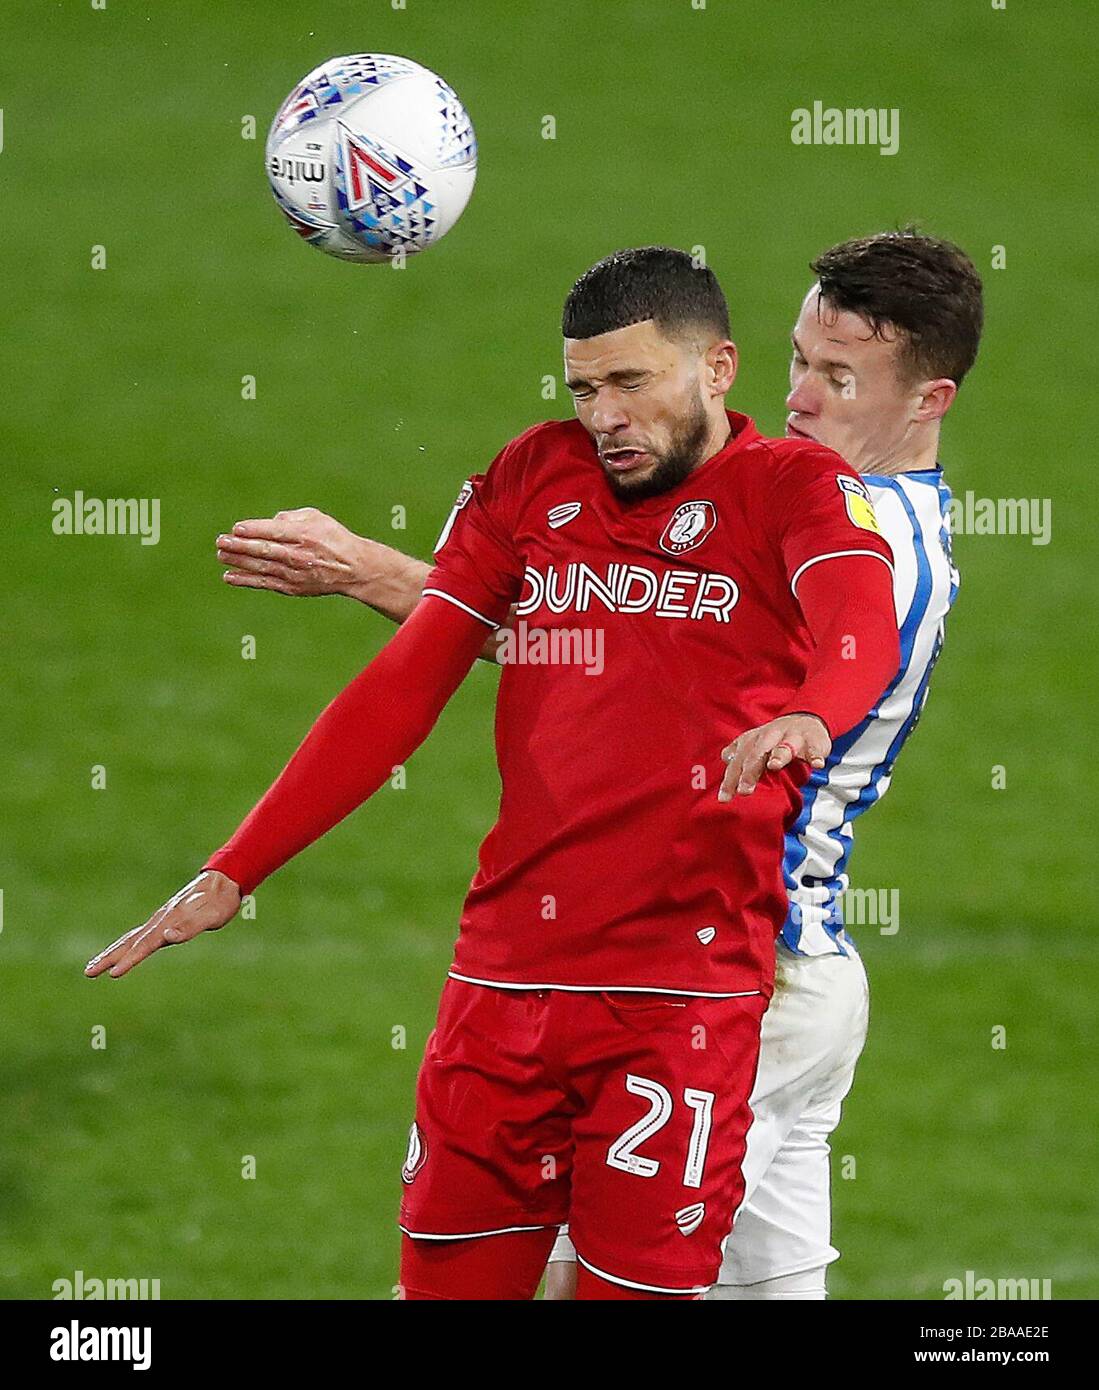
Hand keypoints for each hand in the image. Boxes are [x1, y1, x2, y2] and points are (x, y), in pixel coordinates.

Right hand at [84, 871, 241, 978]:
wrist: (224, 880)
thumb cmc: (220, 901)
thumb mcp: (211, 916)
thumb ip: (190, 927)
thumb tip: (166, 936)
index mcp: (169, 921)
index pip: (145, 945)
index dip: (130, 960)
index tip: (113, 974)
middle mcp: (161, 920)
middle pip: (130, 942)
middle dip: (109, 958)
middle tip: (88, 972)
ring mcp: (161, 919)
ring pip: (132, 938)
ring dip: (113, 953)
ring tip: (94, 966)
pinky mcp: (165, 919)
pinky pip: (140, 935)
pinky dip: (127, 946)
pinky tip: (121, 952)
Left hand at [216, 508, 370, 597]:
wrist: (353, 569)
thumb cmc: (332, 538)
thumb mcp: (317, 518)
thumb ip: (290, 517)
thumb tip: (268, 523)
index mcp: (306, 535)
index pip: (275, 532)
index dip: (254, 530)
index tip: (236, 528)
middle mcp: (299, 555)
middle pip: (265, 550)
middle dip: (240, 546)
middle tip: (221, 541)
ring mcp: (295, 573)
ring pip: (261, 567)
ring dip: (239, 561)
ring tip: (221, 555)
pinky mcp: (292, 587)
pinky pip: (265, 583)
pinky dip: (246, 580)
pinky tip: (229, 576)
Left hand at [718, 713, 830, 800]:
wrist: (807, 719)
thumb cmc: (777, 737)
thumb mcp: (755, 742)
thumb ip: (740, 753)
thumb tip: (725, 759)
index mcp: (754, 740)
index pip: (739, 761)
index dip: (730, 779)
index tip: (724, 798)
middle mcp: (770, 737)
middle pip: (757, 754)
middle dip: (749, 772)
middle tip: (744, 790)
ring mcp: (792, 738)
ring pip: (784, 747)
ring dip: (778, 756)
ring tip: (774, 766)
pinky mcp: (813, 741)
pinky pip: (814, 749)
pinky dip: (815, 756)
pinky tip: (817, 765)